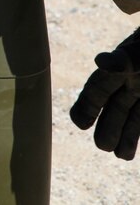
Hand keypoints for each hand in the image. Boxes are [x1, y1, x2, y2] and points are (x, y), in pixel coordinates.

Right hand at [70, 28, 139, 159]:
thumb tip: (101, 61)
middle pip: (111, 105)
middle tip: (102, 146)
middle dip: (105, 125)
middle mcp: (128, 79)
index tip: (79, 123)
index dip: (87, 105)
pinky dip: (135, 134)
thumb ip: (123, 58)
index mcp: (120, 64)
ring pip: (128, 115)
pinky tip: (129, 151)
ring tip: (118, 154)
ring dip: (122, 134)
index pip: (98, 88)